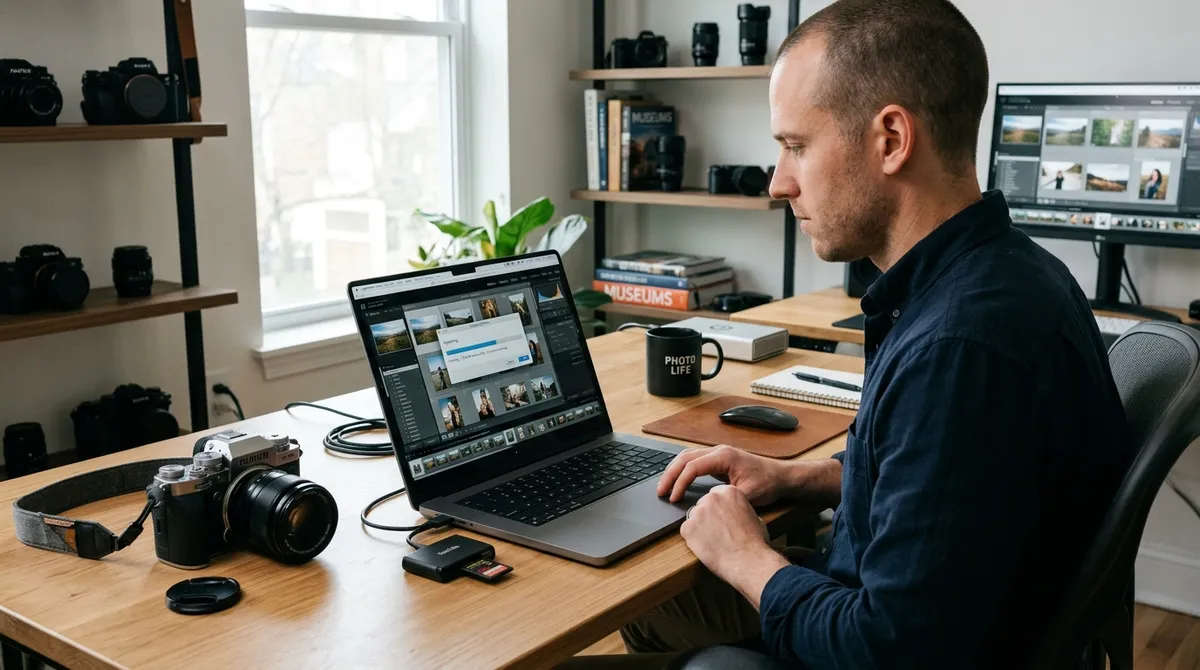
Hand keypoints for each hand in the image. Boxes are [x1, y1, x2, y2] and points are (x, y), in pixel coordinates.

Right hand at [658, 445, 786, 504]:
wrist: (781, 477)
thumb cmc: (767, 484)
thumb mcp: (747, 494)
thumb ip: (725, 497)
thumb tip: (704, 504)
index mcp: (724, 456)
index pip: (693, 467)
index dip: (680, 483)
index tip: (674, 498)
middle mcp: (718, 451)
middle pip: (685, 458)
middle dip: (670, 474)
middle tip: (660, 491)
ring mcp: (718, 454)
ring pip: (687, 457)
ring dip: (673, 471)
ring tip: (663, 487)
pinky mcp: (718, 460)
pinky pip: (694, 461)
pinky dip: (682, 470)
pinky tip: (677, 481)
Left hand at [680, 485, 789, 607]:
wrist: (747, 561)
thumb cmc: (755, 543)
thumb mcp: (755, 517)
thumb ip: (740, 510)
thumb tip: (735, 513)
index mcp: (729, 492)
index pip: (716, 495)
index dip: (719, 509)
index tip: (722, 518)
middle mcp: (712, 498)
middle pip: (703, 505)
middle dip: (708, 517)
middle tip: (717, 532)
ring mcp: (698, 512)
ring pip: (694, 518)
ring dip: (700, 527)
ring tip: (713, 542)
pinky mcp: (688, 528)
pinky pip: (686, 531)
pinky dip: (693, 540)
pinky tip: (706, 547)